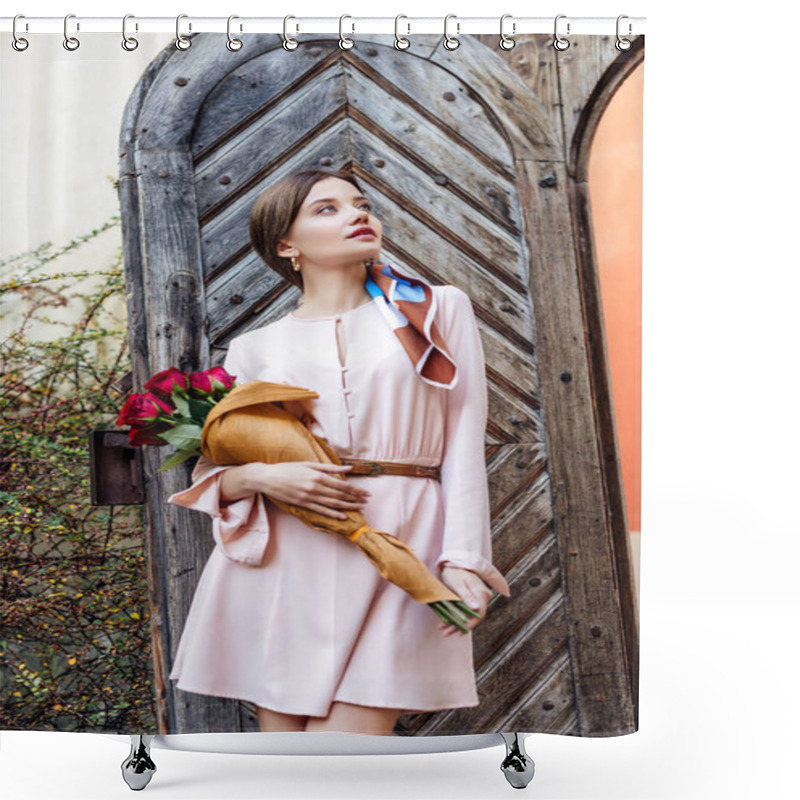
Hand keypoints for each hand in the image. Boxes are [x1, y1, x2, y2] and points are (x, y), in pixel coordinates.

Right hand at [251, 462, 370, 518]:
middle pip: (340, 495)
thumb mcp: (309, 464)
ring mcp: (309, 497)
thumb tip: (348, 468)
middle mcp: (315, 487)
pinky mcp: (302, 504)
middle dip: (355, 498)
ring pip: (332, 504)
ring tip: (359, 508)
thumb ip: (329, 468)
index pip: (342, 485)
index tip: (365, 493)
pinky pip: (320, 511)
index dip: (355, 490)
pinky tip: (342, 517)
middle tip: (367, 501)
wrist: (268, 478)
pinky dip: (332, 514)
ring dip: (347, 506)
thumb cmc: (289, 468)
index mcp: (318, 476)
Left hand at [438, 566, 493, 636]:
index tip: (460, 631)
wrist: (453, 564)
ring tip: (443, 630)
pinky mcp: (471, 600)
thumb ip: (466, 596)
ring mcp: (477, 599)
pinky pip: (464, 612)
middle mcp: (482, 597)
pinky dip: (455, 617)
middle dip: (460, 626)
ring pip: (468, 616)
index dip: (471, 624)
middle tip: (446, 633)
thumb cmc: (455, 572)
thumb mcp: (458, 584)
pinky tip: (445, 623)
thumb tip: (476, 608)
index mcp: (481, 593)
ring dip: (456, 623)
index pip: (480, 613)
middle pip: (473, 617)